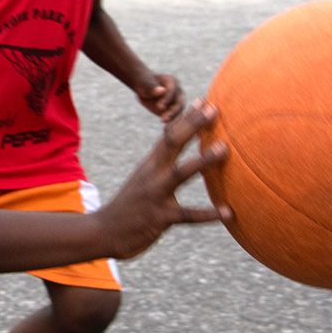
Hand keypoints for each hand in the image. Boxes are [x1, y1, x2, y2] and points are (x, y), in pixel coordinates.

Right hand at [96, 101, 229, 260]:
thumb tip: (176, 155)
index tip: (203, 101)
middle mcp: (152, 174)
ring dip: (204, 160)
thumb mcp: (143, 181)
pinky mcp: (160, 217)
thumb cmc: (129, 207)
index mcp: (149, 165)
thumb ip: (160, 167)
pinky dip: (208, 213)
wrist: (103, 231)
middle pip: (173, 143)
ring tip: (225, 149)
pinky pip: (187, 214)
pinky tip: (228, 212)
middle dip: (193, 125)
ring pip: (181, 173)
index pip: (168, 135)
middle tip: (214, 109)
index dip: (186, 118)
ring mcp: (155, 194)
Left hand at [136, 73, 184, 121]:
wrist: (144, 88)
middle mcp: (179, 92)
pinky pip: (175, 117)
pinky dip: (171, 123)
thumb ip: (152, 87)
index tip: (159, 107)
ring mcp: (178, 101)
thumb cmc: (143, 83)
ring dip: (173, 118)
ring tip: (165, 125)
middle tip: (163, 119)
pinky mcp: (175, 110)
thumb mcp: (144, 84)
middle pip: (179, 102)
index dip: (166, 99)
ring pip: (178, 111)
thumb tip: (161, 91)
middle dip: (172, 111)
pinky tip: (167, 129)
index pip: (172, 91)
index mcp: (173, 81)